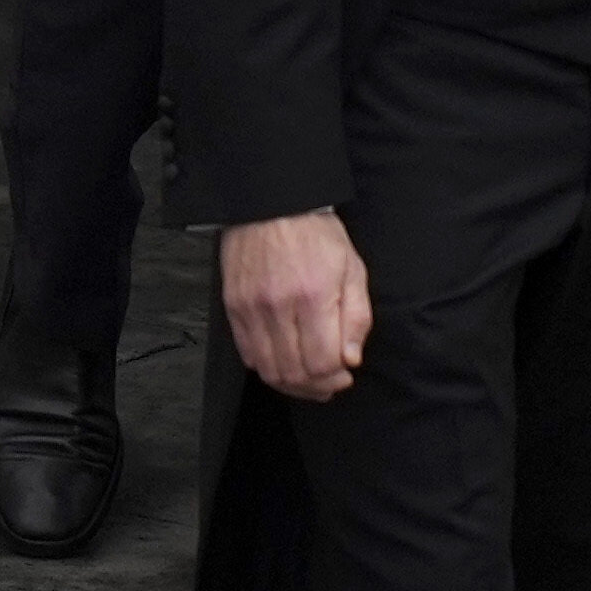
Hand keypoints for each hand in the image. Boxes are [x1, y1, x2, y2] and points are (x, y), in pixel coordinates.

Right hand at [225, 207, 373, 401]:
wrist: (272, 203)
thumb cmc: (314, 232)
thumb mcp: (352, 268)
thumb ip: (356, 316)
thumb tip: (351, 357)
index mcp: (313, 295)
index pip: (322, 362)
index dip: (335, 378)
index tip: (344, 375)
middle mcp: (279, 306)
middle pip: (295, 372)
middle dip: (317, 387)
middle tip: (329, 384)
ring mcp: (252, 309)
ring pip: (269, 370)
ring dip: (292, 383)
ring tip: (308, 379)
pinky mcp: (234, 308)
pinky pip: (248, 354)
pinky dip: (267, 367)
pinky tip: (283, 361)